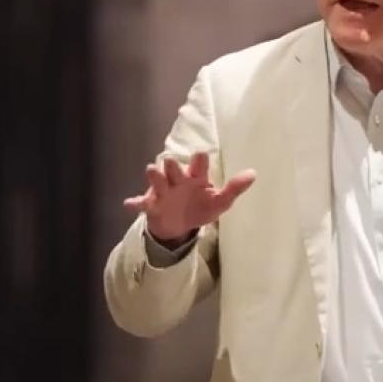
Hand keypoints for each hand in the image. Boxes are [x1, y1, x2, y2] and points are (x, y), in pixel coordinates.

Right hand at [123, 151, 255, 242]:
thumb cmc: (201, 207)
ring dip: (155, 176)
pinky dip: (135, 203)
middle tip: (172, 163)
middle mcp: (178, 180)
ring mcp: (163, 192)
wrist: (180, 225)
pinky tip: (129, 204)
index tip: (200, 156)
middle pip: (174, 168)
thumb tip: (253, 174)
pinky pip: (142, 204)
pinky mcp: (152, 206)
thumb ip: (234, 188)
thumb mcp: (220, 201)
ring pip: (158, 181)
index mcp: (196, 177)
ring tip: (151, 170)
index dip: (199, 161)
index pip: (198, 164)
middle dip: (173, 166)